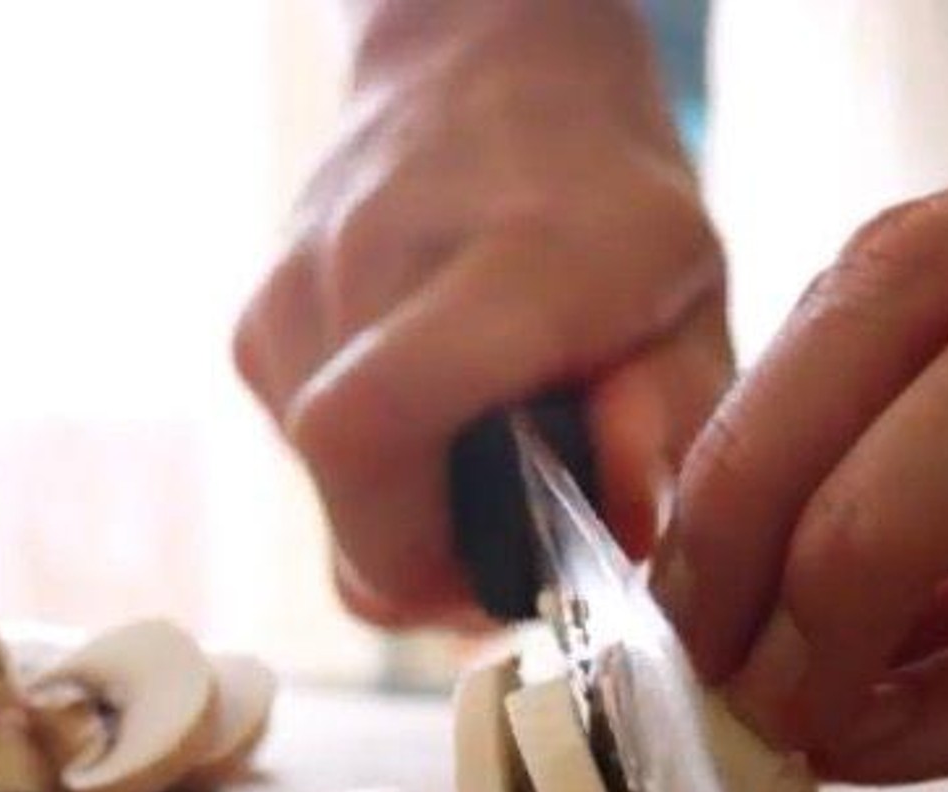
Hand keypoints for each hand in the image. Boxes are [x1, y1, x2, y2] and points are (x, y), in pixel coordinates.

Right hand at [233, 0, 730, 626]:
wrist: (481, 64)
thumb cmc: (605, 194)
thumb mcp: (692, 301)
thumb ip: (672, 429)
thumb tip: (614, 546)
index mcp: (503, 265)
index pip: (369, 436)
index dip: (425, 559)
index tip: (506, 571)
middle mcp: (364, 273)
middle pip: (348, 510)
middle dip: (426, 561)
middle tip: (504, 531)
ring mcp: (289, 298)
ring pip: (326, 495)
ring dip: (404, 512)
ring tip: (477, 444)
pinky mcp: (256, 325)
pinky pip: (305, 455)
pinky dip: (372, 469)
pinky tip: (432, 408)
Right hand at [652, 100, 947, 781]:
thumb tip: (837, 726)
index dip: (867, 545)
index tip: (791, 697)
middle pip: (895, 279)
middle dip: (755, 481)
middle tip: (695, 638)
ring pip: (869, 273)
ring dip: (761, 449)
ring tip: (712, 595)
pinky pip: (891, 303)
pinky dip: (817, 423)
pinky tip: (776, 534)